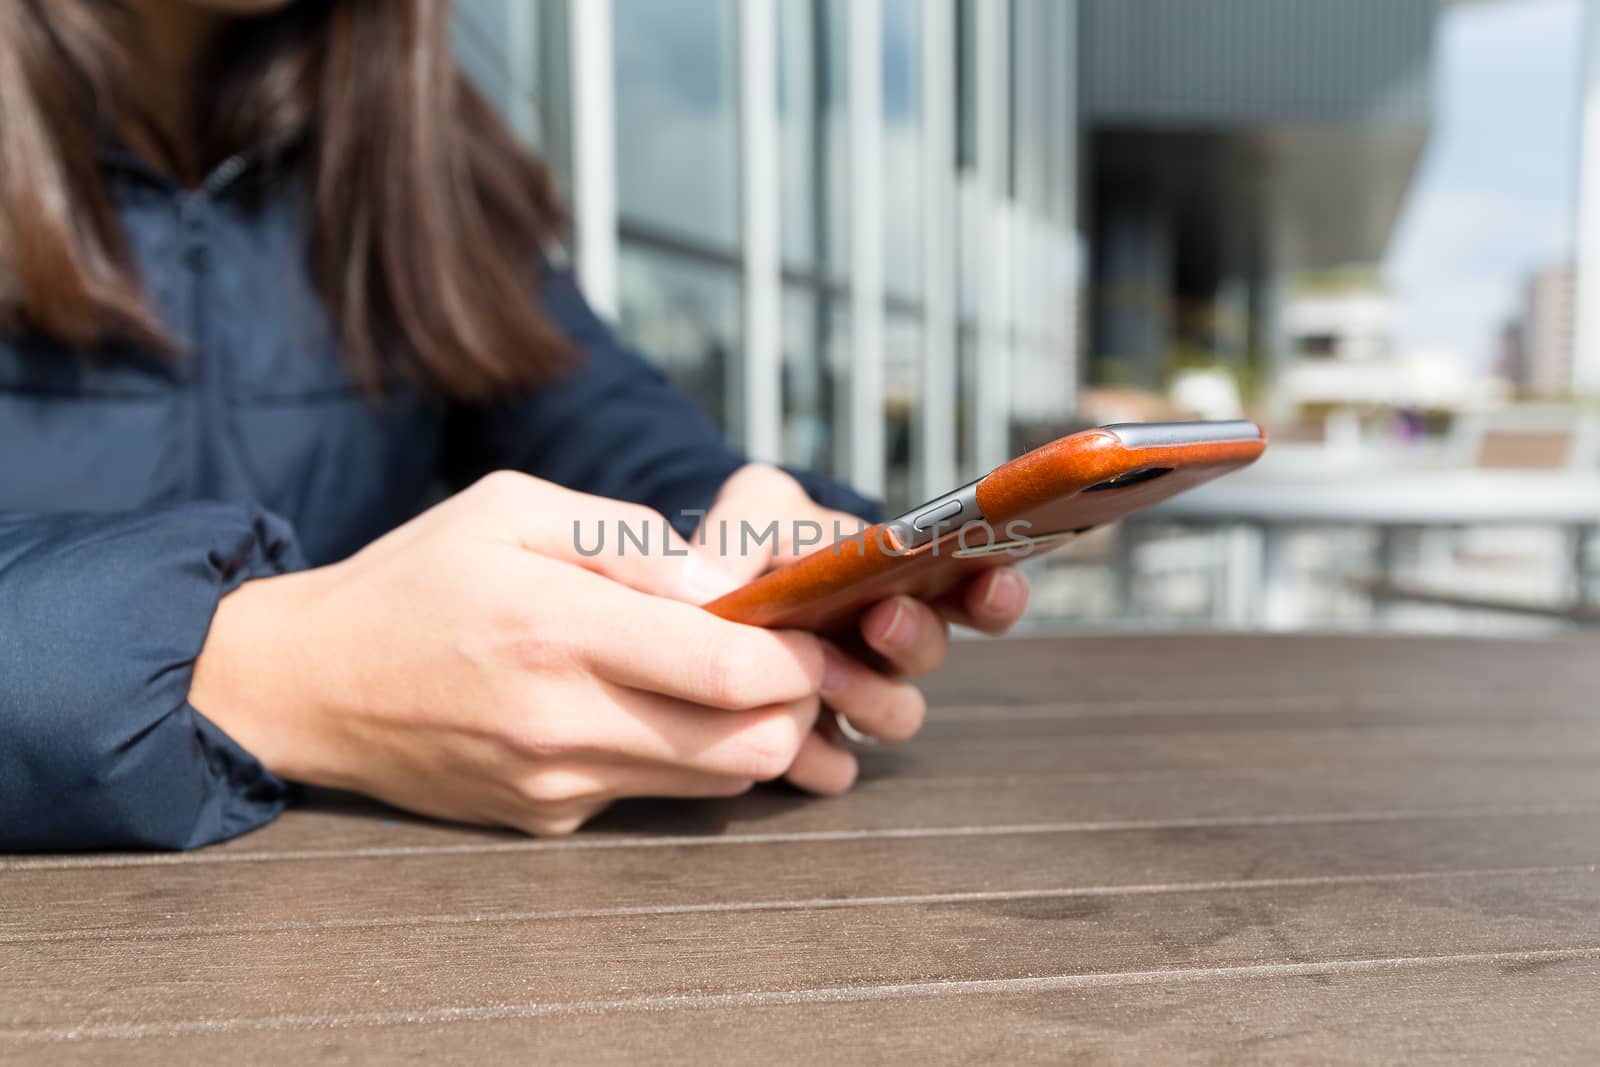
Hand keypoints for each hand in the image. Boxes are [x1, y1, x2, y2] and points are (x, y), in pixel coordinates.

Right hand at [191, 472, 870, 835]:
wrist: (309, 683)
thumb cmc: (414, 579)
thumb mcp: (511, 510)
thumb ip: (626, 540)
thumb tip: (722, 581)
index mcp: (555, 628)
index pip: (730, 670)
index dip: (797, 656)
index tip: (810, 629)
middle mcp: (560, 721)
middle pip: (747, 744)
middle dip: (796, 704)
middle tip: (788, 659)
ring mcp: (554, 782)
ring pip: (716, 779)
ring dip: (749, 732)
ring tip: (727, 677)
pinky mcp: (547, 818)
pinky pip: (655, 793)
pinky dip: (682, 755)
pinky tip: (649, 706)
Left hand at [697, 465, 1030, 793]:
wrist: (698, 606)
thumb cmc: (747, 546)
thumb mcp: (751, 512)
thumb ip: (760, 523)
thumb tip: (764, 568)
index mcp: (900, 579)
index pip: (975, 587)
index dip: (995, 592)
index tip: (990, 579)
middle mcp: (888, 643)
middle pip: (933, 653)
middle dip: (916, 636)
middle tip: (882, 617)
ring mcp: (853, 696)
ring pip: (900, 715)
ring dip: (872, 696)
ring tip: (821, 675)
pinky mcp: (813, 745)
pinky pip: (838, 769)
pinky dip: (819, 758)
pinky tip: (794, 744)